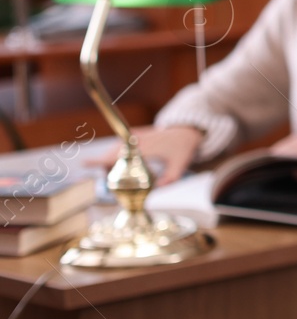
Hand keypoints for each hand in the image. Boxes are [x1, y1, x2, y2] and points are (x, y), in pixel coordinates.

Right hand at [85, 126, 200, 185]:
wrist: (189, 129)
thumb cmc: (184, 147)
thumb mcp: (180, 165)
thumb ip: (170, 179)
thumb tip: (157, 190)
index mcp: (144, 148)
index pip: (118, 155)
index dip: (100, 160)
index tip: (84, 163)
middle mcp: (137, 141)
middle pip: (112, 153)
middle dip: (106, 165)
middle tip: (109, 179)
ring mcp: (138, 137)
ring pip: (116, 148)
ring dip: (111, 159)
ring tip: (114, 172)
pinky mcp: (139, 135)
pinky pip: (122, 143)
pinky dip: (116, 152)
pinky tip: (118, 160)